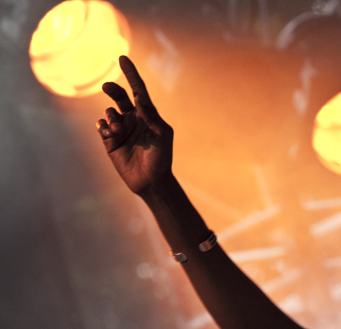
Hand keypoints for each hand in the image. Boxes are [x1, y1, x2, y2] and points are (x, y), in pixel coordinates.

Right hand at [96, 56, 172, 195]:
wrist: (151, 181)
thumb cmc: (161, 158)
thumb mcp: (161, 135)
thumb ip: (152, 117)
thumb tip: (140, 99)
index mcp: (148, 115)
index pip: (138, 90)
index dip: (131, 74)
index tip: (121, 58)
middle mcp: (133, 119)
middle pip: (119, 97)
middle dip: (113, 90)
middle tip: (106, 88)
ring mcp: (121, 129)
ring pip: (109, 113)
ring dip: (110, 117)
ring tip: (116, 128)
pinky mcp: (110, 141)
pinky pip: (101, 126)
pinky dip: (102, 126)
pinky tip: (108, 132)